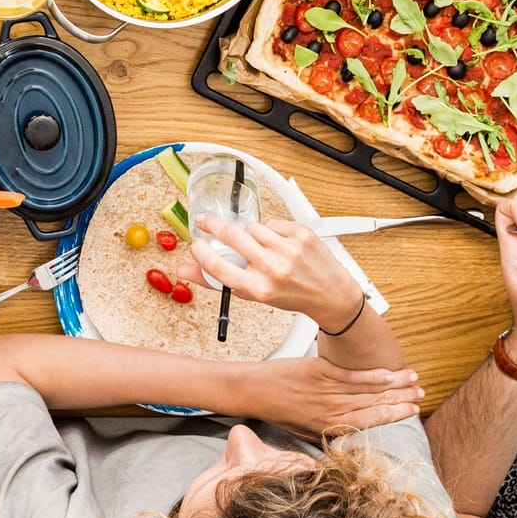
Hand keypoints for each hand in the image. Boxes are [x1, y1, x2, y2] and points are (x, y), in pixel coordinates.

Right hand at [177, 214, 360, 325]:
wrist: (331, 295)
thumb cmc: (289, 296)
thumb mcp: (252, 295)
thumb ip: (216, 281)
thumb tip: (185, 271)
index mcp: (258, 288)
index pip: (217, 265)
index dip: (201, 251)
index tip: (196, 243)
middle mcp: (273, 269)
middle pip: (232, 236)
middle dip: (213, 225)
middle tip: (205, 221)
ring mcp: (288, 249)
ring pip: (252, 228)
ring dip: (250, 234)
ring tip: (260, 247)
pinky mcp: (301, 234)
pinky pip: (272, 223)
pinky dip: (272, 231)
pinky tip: (279, 244)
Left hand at [246, 356, 423, 438]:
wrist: (254, 391)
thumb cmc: (279, 411)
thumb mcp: (305, 431)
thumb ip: (330, 432)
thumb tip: (352, 434)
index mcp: (331, 427)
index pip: (371, 422)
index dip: (395, 416)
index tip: (413, 411)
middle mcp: (332, 411)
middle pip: (376, 405)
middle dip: (401, 400)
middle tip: (420, 395)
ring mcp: (327, 391)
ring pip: (368, 389)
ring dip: (394, 385)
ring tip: (413, 379)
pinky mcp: (320, 371)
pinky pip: (352, 375)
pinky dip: (372, 374)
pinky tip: (389, 373)